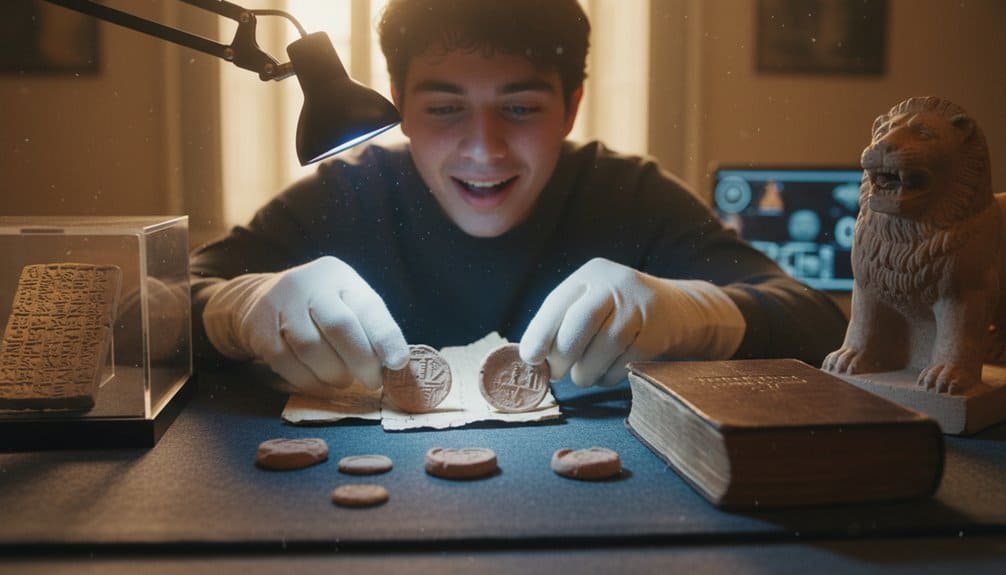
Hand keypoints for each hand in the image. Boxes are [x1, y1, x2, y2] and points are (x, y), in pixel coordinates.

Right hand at [203, 256, 408, 396]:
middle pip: (340, 327)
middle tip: (372, 381)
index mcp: (340, 276)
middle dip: (361, 360)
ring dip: (334, 374)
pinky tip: (322, 384)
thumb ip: (369, 327)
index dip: (386, 337)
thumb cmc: (319, 307)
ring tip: (344, 380)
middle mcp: (310, 285)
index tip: (398, 363)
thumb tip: (394, 366)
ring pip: (311, 348)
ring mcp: (280, 305)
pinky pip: (287, 363)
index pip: (369, 307)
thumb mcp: (346, 303)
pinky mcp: (259, 329)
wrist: (259, 300)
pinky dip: (309, 381)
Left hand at [519, 258, 744, 387]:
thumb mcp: (593, 302)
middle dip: (562, 356)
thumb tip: (532, 358)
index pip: (557, 303)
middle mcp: (615, 284)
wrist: (680, 310)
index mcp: (591, 275)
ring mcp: (638, 307)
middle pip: (580, 324)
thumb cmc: (620, 313)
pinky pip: (623, 363)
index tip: (530, 358)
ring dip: (585, 372)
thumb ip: (563, 323)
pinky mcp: (656, 332)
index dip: (540, 333)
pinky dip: (608, 376)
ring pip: (602, 348)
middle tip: (555, 373)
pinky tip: (607, 373)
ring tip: (582, 376)